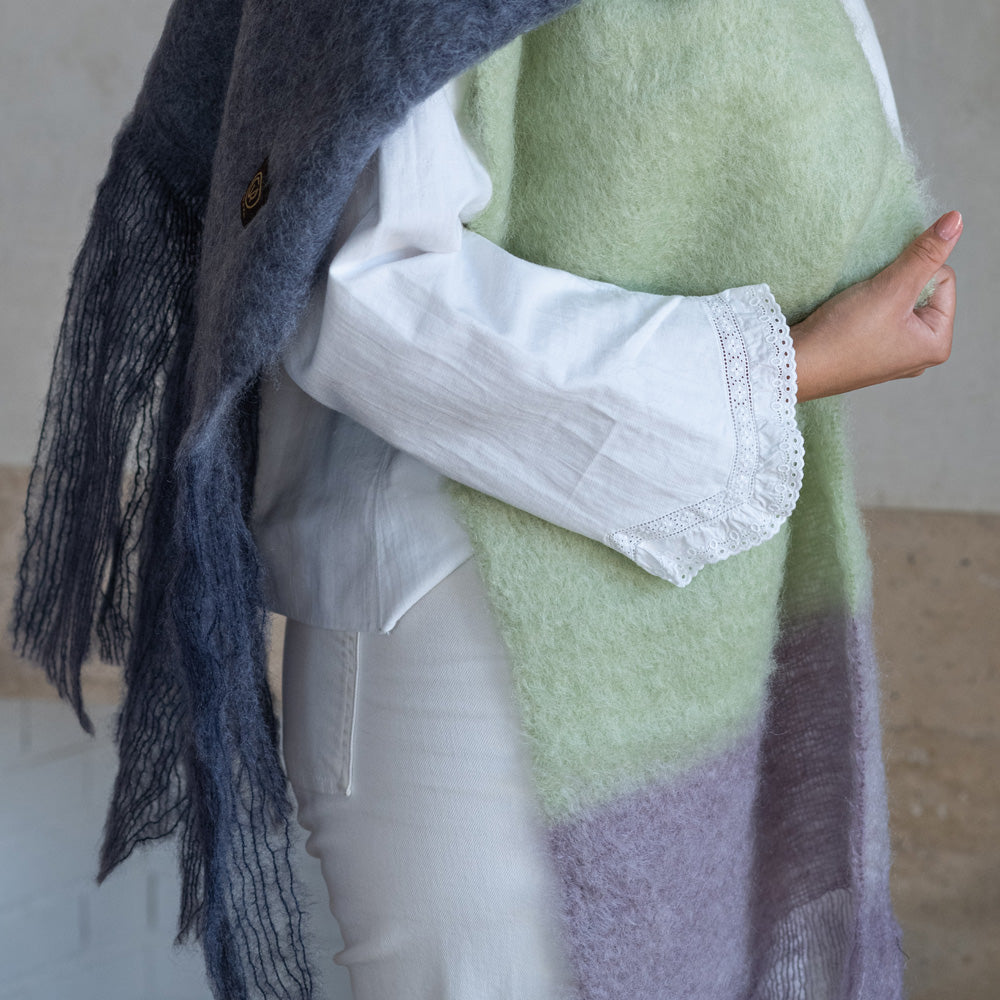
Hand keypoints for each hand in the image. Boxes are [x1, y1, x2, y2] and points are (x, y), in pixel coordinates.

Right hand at [790, 211, 960, 401]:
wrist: (793, 365)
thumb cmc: (842, 336)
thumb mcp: (889, 288)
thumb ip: (924, 254)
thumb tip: (956, 220)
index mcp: (937, 344)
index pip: (943, 279)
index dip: (912, 272)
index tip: (882, 290)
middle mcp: (920, 355)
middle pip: (922, 292)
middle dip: (895, 286)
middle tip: (867, 301)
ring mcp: (893, 357)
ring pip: (898, 304)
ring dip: (878, 296)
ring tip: (855, 311)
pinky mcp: (869, 356)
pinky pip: (878, 319)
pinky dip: (863, 312)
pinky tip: (846, 321)